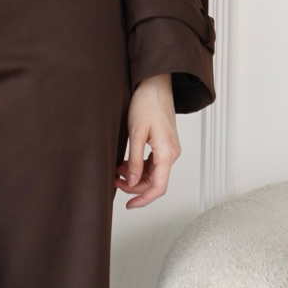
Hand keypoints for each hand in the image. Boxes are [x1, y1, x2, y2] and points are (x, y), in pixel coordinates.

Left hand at [114, 73, 180, 208]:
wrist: (155, 83)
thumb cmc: (147, 103)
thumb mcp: (136, 132)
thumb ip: (135, 160)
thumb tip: (133, 182)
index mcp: (167, 153)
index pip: (159, 187)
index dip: (144, 199)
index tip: (129, 204)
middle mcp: (171, 154)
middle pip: (155, 181)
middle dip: (135, 186)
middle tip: (115, 182)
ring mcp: (169, 149)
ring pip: (153, 173)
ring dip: (136, 175)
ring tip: (117, 171)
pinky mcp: (164, 143)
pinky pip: (153, 162)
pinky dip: (139, 165)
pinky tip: (126, 163)